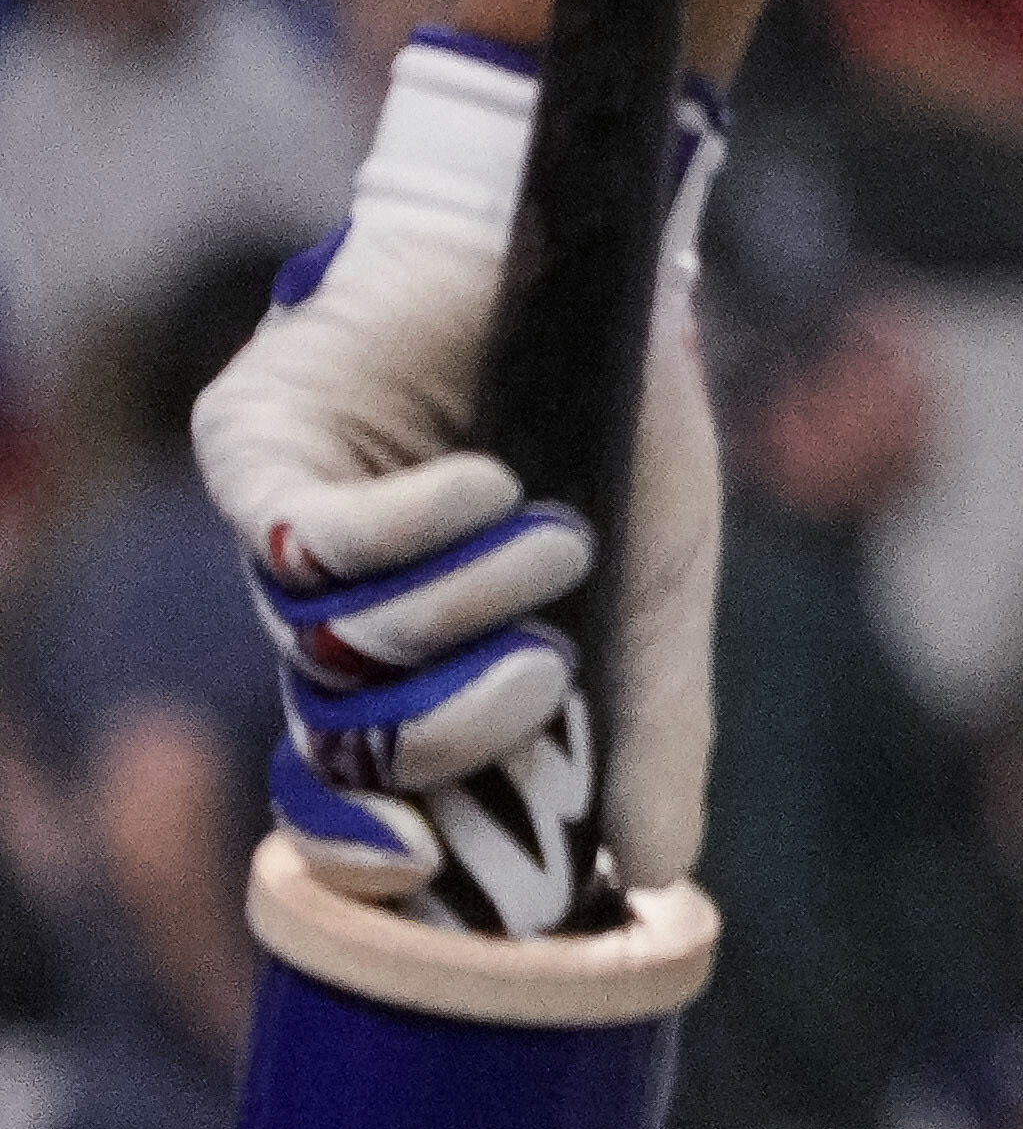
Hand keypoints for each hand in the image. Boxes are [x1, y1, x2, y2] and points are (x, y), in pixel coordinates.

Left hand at [186, 39, 721, 912]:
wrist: (591, 249)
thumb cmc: (617, 410)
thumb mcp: (659, 583)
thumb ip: (651, 722)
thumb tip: (655, 872)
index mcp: (410, 656)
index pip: (356, 790)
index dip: (371, 852)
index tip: (441, 879)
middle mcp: (326, 608)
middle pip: (335, 739)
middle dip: (444, 737)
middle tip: (543, 686)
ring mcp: (280, 528)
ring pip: (323, 647)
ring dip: (452, 614)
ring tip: (553, 546)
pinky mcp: (257, 448)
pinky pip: (304, 541)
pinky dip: (411, 531)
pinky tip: (490, 488)